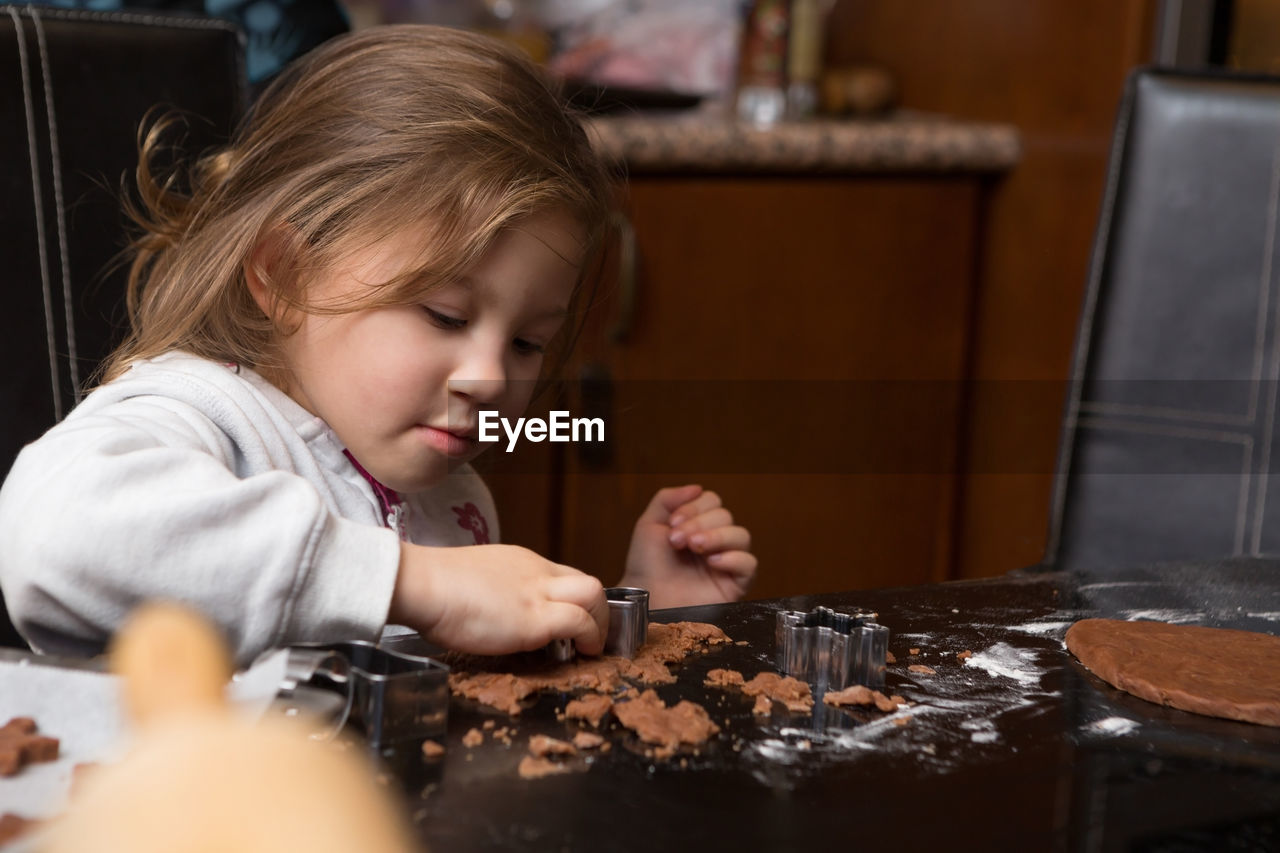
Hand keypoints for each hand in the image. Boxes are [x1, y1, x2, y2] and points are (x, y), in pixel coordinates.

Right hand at [390, 542, 607, 655]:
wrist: (423, 584)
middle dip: (598, 611)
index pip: (564, 576)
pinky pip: (579, 621)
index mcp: (521, 563)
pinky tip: (582, 652)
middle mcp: (536, 572)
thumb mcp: (476, 581)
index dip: (575, 600)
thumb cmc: (434, 586)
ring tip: (590, 647)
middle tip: (590, 637)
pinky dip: (590, 637)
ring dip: (600, 624)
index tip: (573, 621)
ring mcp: (538, 593)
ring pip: (594, 594)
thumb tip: (496, 613)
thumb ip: (495, 593)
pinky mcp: (535, 618)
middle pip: (588, 582)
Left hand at [618, 484, 755, 608]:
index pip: (712, 502)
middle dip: (700, 523)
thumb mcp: (649, 525)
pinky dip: (733, 558)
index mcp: (697, 525)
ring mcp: (726, 562)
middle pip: (726, 516)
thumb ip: (668, 499)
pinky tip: (712, 562)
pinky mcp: (734, 584)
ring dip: (717, 536)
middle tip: (677, 540)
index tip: (672, 524)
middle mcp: (714, 541)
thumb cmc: (645, 566)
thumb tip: (697, 488)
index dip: (694, 507)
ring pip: (741, 536)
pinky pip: (750, 563)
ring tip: (694, 547)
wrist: (645, 599)